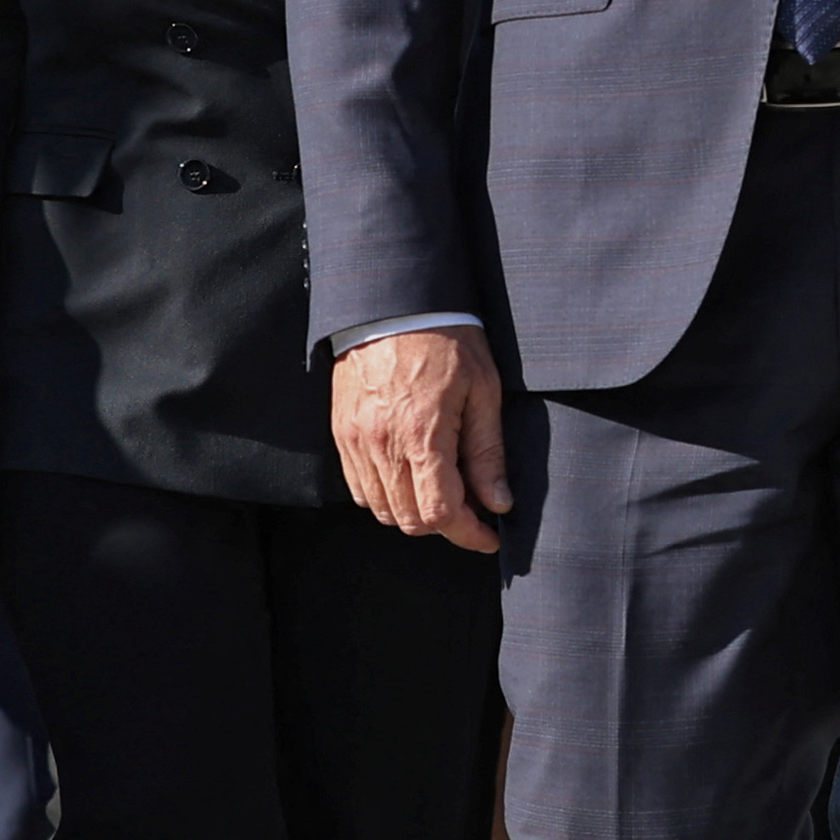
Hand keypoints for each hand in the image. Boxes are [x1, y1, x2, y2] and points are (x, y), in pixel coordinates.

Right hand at [333, 327, 510, 552]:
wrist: (394, 302)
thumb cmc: (446, 339)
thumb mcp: (482, 391)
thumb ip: (487, 453)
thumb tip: (499, 502)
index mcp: (422, 435)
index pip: (440, 513)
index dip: (469, 535)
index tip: (489, 536)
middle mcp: (382, 444)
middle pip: (409, 520)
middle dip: (444, 526)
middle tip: (471, 511)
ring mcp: (356, 440)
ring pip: (381, 509)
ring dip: (413, 513)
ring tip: (440, 491)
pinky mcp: (341, 432)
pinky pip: (358, 487)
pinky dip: (384, 496)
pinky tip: (408, 476)